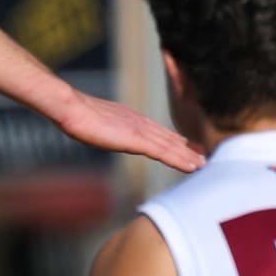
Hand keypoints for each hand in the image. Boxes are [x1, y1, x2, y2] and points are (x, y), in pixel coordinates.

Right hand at [60, 90, 202, 175]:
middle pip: (168, 138)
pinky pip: (165, 153)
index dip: (172, 140)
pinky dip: (180, 160)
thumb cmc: (75, 114)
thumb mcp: (94, 121)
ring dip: (188, 156)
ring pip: (171, 146)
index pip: (156, 131)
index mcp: (130, 119)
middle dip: (185, 148)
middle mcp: (140, 123)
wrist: (72, 109)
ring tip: (203, 164)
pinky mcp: (138, 140)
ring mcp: (141, 131)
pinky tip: (193, 166)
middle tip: (202, 155)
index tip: (185, 145)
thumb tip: (98, 129)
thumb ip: (103, 126)